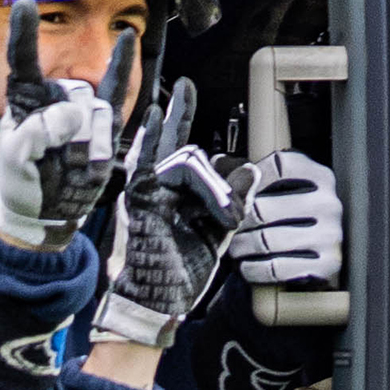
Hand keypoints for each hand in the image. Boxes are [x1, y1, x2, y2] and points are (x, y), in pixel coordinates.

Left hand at [0, 0, 122, 248]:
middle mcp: (53, 99)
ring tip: (74, 170)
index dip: (24, 34)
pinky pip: (115, 92)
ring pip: (92, 107)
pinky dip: (121, 67)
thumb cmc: (23, 184)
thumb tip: (72, 115)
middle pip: (67, 93)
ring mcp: (78, 110)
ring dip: (86, 142)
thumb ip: (35, 135)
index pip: (23, 63)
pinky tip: (127, 39)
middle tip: (57, 163)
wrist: (44, 213)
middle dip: (66, 128)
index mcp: (25, 103)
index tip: (25, 3)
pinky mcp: (103, 126)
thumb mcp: (16, 162)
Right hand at [93, 79, 250, 348]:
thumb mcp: (216, 232)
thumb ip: (233, 201)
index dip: (179, 123)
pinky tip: (158, 115)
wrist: (154, 303)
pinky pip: (151, 162)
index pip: (179, 154)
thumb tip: (250, 170)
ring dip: (210, 183)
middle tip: (188, 85)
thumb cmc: (177, 276)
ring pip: (182, 160)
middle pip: (173, 145)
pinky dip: (152, 138)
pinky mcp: (140, 199)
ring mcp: (145, 193)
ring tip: (220, 213)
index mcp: (170, 197)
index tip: (184, 97)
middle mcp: (154, 190)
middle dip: (179, 113)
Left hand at [226, 148, 341, 286]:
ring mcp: (330, 235)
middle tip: (227, 228)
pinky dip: (253, 268)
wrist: (322, 254)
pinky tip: (247, 265)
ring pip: (266, 241)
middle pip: (263, 209)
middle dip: (238, 221)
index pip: (279, 165)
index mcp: (320, 176)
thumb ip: (249, 172)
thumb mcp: (279, 186)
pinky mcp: (326, 265)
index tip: (235, 190)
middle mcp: (328, 203)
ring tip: (235, 246)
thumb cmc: (294, 215)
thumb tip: (217, 163)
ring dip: (242, 246)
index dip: (249, 176)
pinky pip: (275, 268)